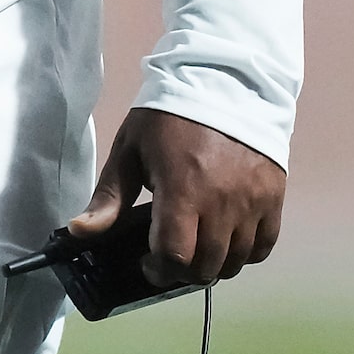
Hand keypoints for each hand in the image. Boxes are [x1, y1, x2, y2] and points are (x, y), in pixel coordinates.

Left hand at [70, 107, 285, 286]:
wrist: (224, 81)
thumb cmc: (170, 116)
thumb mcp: (130, 149)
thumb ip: (109, 196)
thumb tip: (80, 232)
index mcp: (183, 189)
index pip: (175, 257)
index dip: (158, 271)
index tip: (148, 264)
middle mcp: (223, 203)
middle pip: (206, 266)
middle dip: (183, 272)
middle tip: (170, 257)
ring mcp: (253, 202)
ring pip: (237, 262)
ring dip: (214, 265)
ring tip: (197, 248)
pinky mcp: (273, 197)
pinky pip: (264, 246)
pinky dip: (246, 254)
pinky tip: (227, 240)